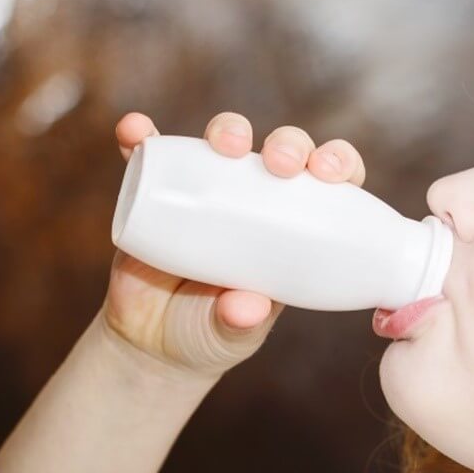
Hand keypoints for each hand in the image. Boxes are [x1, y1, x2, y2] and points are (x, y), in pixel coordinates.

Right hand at [98, 111, 368, 379]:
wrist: (152, 343)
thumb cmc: (211, 334)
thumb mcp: (233, 335)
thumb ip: (241, 323)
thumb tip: (247, 306)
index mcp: (295, 228)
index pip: (329, 185)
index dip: (338, 164)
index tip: (328, 173)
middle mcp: (258, 199)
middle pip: (283, 152)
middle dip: (288, 144)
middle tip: (279, 163)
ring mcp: (208, 189)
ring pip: (225, 142)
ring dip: (229, 130)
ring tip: (226, 144)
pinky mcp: (158, 191)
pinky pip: (149, 156)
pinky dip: (141, 138)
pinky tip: (135, 130)